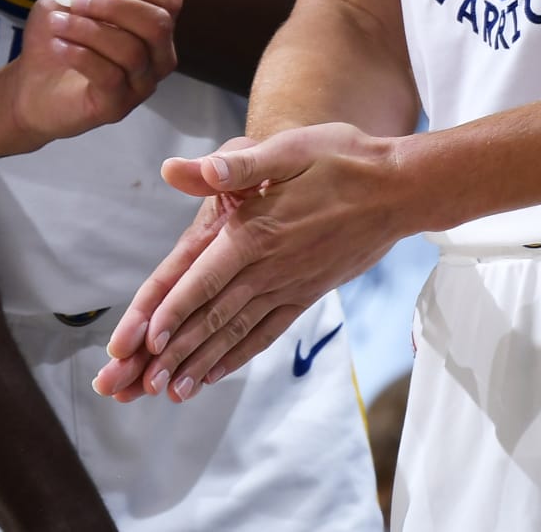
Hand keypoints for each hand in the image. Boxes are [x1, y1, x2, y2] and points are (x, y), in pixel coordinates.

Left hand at [0, 0, 181, 145]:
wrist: (30, 85)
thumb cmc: (56, 37)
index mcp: (150, 25)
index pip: (170, 0)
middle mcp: (156, 56)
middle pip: (157, 24)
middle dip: (115, 6)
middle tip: (77, 2)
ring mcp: (140, 85)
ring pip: (132, 52)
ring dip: (89, 30)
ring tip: (57, 24)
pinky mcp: (117, 107)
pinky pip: (111, 77)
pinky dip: (82, 55)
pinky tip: (59, 46)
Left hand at [94, 123, 408, 402]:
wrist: (399, 189)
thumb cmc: (340, 159)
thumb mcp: (286, 149)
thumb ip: (235, 165)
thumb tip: (186, 166)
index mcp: (257, 231)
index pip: (205, 279)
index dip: (174, 310)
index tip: (147, 341)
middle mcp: (270, 267)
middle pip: (213, 316)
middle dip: (175, 350)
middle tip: (141, 383)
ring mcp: (290, 286)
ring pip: (236, 332)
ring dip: (201, 362)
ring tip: (170, 391)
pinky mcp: (306, 293)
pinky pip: (267, 332)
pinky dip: (239, 354)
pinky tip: (218, 372)